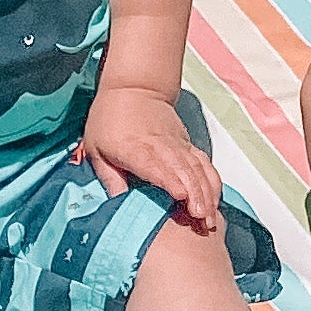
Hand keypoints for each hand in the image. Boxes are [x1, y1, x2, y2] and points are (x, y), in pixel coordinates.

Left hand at [80, 86, 219, 226]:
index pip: (154, 163)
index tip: (180, 196)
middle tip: (201, 220)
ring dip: (206, 193)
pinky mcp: (187, 145)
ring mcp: (177, 144)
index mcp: (133, 147)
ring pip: (197, 168)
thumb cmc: (109, 121)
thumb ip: (109, 178)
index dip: (168, 179)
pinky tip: (214, 201)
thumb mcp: (96, 149)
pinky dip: (212, 182)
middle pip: (183, 170)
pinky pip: (204, 164)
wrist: (134, 89)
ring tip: (210, 217)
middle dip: (195, 195)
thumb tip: (117, 205)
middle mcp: (160, 145)